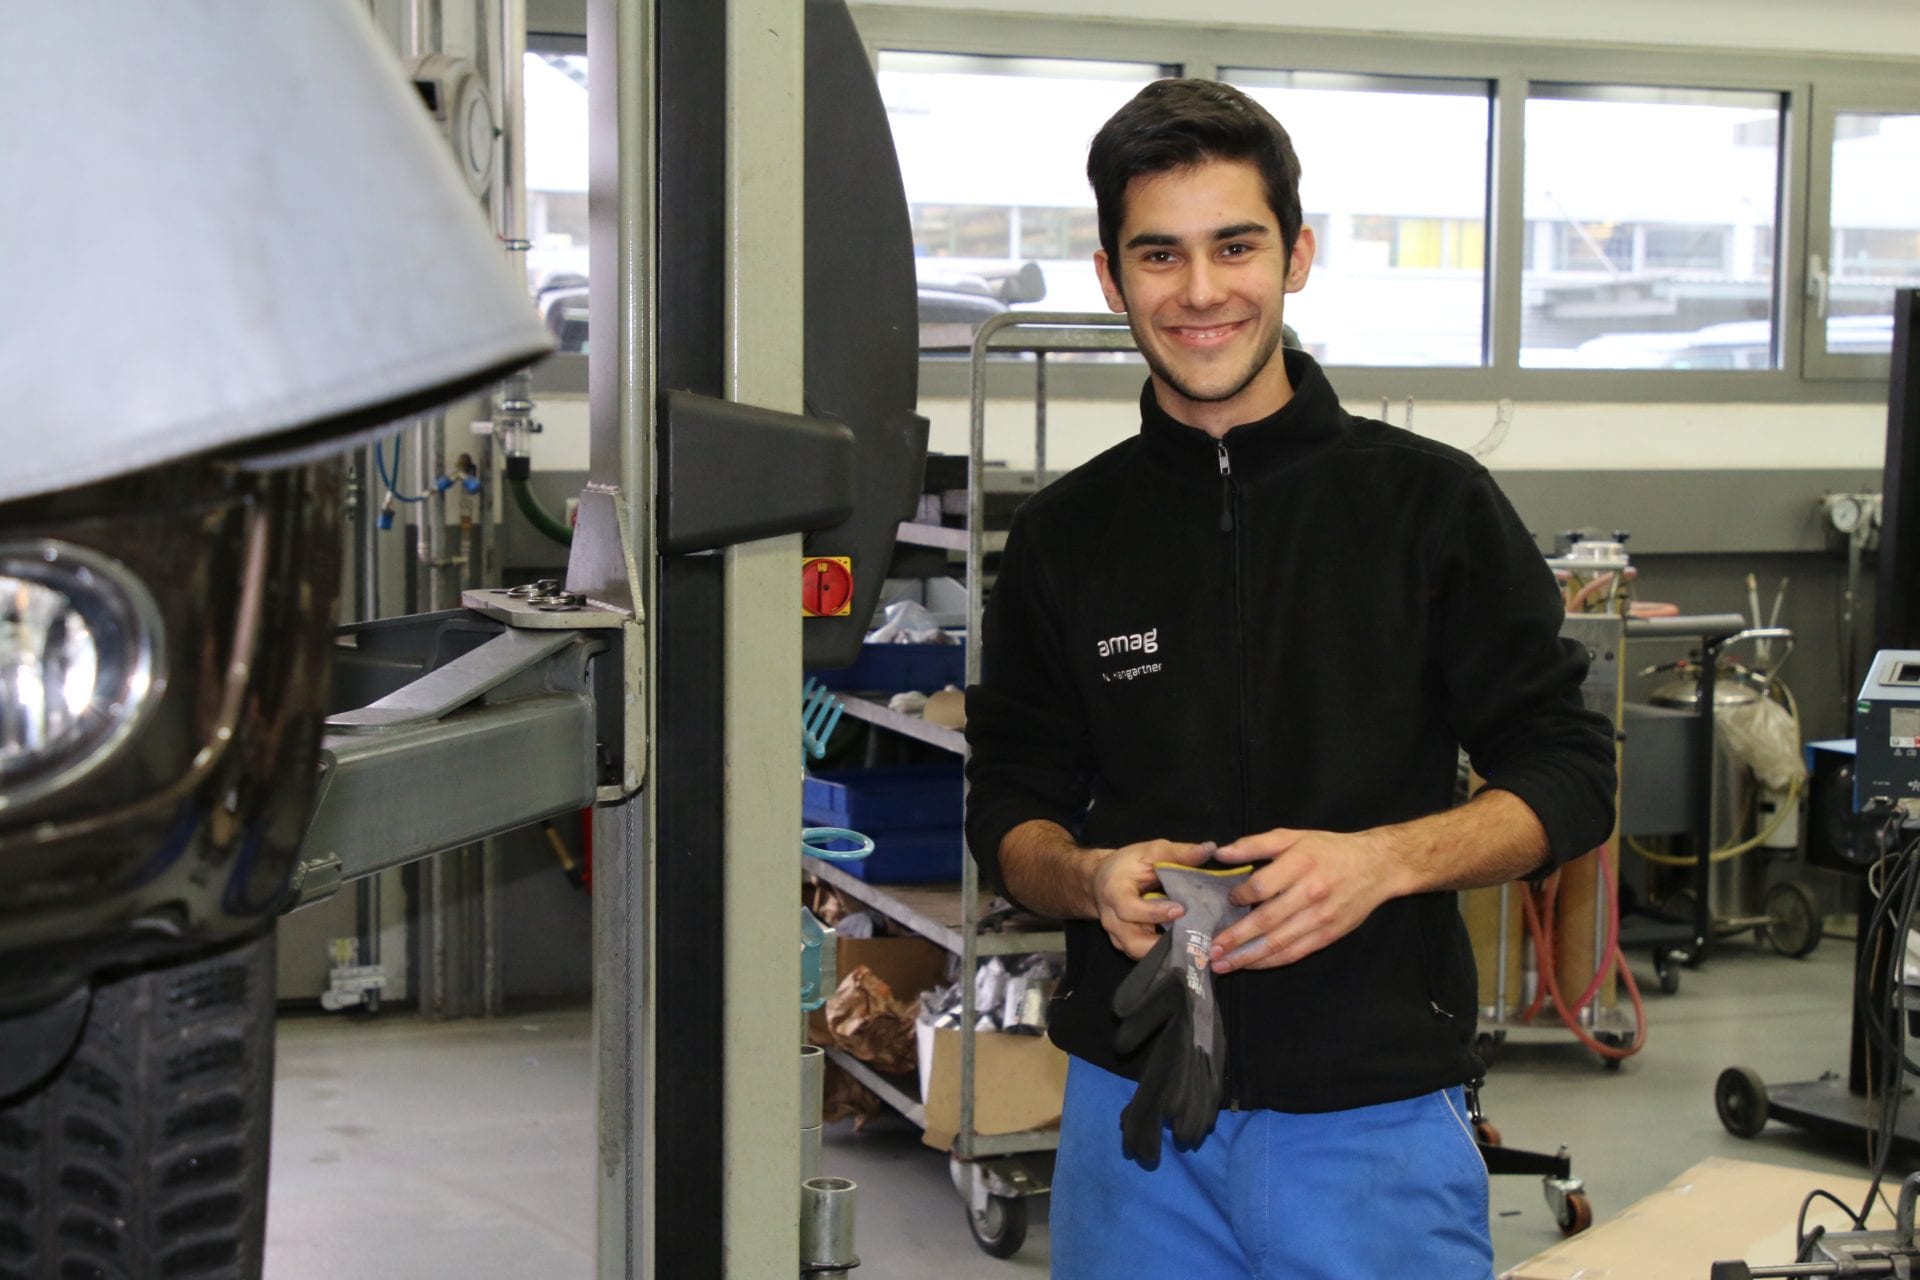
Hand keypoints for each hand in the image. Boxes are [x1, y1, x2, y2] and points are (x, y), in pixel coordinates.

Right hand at [1090, 839, 1216, 958]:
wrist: (1102, 880)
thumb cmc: (1127, 864)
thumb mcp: (1151, 851)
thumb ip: (1178, 853)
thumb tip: (1210, 849)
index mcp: (1114, 893)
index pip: (1129, 909)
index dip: (1153, 913)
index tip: (1180, 909)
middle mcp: (1112, 921)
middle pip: (1134, 943)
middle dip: (1163, 945)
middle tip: (1193, 940)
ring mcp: (1118, 937)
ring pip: (1141, 955)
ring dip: (1167, 954)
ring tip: (1194, 948)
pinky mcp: (1127, 947)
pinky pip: (1146, 957)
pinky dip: (1166, 956)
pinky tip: (1188, 950)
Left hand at [1206, 827, 1407, 972]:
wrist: (1377, 866)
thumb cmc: (1329, 849)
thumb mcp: (1293, 836)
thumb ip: (1255, 844)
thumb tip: (1220, 853)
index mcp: (1301, 864)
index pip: (1263, 886)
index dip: (1241, 896)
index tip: (1227, 899)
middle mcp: (1311, 893)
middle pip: (1267, 920)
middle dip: (1236, 938)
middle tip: (1210, 950)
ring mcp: (1321, 918)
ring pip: (1279, 943)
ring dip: (1248, 957)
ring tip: (1223, 965)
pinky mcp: (1329, 935)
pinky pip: (1295, 952)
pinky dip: (1271, 962)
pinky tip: (1251, 965)